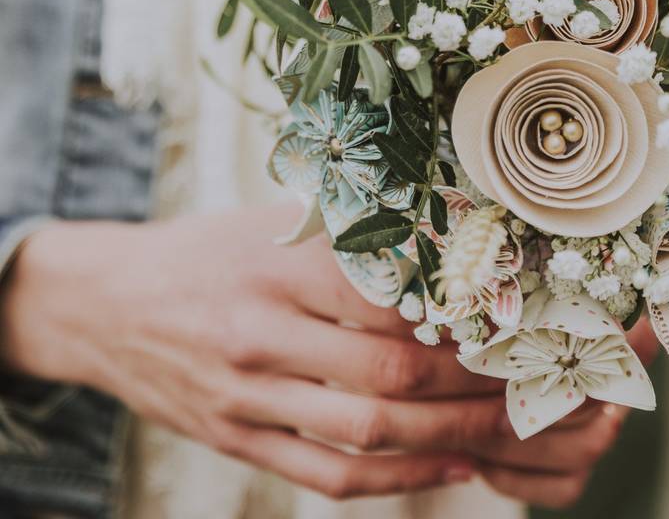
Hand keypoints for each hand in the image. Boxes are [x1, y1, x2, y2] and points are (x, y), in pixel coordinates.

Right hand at [0, 204, 659, 505]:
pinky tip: (447, 465)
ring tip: (505, 426)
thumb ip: (353, 237)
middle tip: (530, 377)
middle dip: (473, 381)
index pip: (390, 298)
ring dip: (449, 433)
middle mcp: (260, 335)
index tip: (515, 315)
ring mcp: (247, 397)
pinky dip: (397, 476)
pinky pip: (328, 472)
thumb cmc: (206, 254)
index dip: (463, 314)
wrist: (105, 304)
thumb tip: (451, 239)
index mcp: (276, 270)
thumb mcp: (270, 224)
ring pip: (367, 429)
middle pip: (391, 371)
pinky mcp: (238, 440)